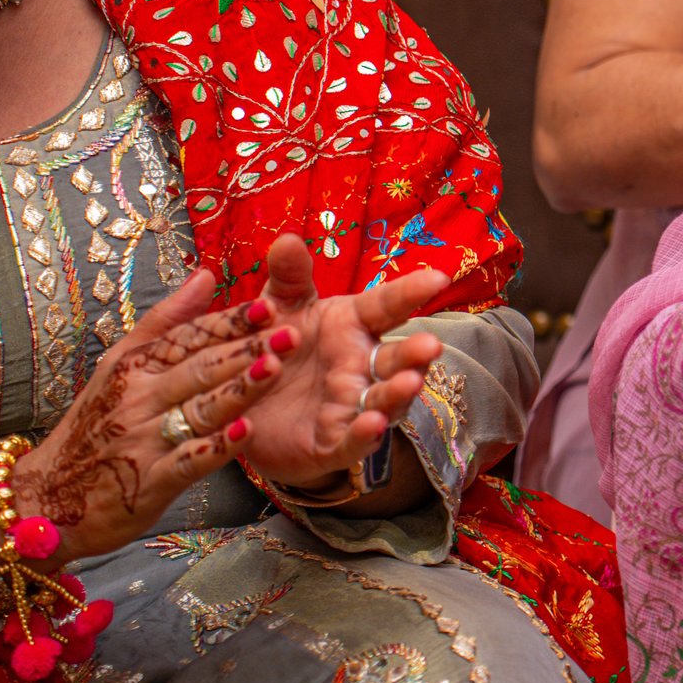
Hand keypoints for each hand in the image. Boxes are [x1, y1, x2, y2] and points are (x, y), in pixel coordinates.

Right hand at [10, 269, 276, 562]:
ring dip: (237, 390)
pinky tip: (245, 433)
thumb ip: (167, 322)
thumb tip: (206, 274)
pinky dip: (215, 448)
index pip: (190, 337)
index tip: (272, 305)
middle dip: (247, 350)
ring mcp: (144, 440)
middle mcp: (139, 398)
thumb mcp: (120, 366)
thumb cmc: (96, 423)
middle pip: (199, 369)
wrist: (48, 496)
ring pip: (198, 410)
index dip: (231, 322)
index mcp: (135, 366)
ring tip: (274, 370)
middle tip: (293, 333)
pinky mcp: (149, 482)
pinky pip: (187, 461)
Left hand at [238, 234, 444, 492]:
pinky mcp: (332, 444)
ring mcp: (351, 405)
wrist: (244, 414)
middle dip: (416, 353)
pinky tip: (372, 425)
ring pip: (384, 400)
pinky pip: (351, 442)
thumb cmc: (272, 351)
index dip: (411, 292)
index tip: (438, 277)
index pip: (386, 306)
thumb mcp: (276, 310)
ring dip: (398, 392)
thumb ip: (288, 278)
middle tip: (432, 345)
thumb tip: (287, 239)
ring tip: (411, 382)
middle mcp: (361, 365)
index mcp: (351, 326)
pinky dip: (364, 436)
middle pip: (396, 357)